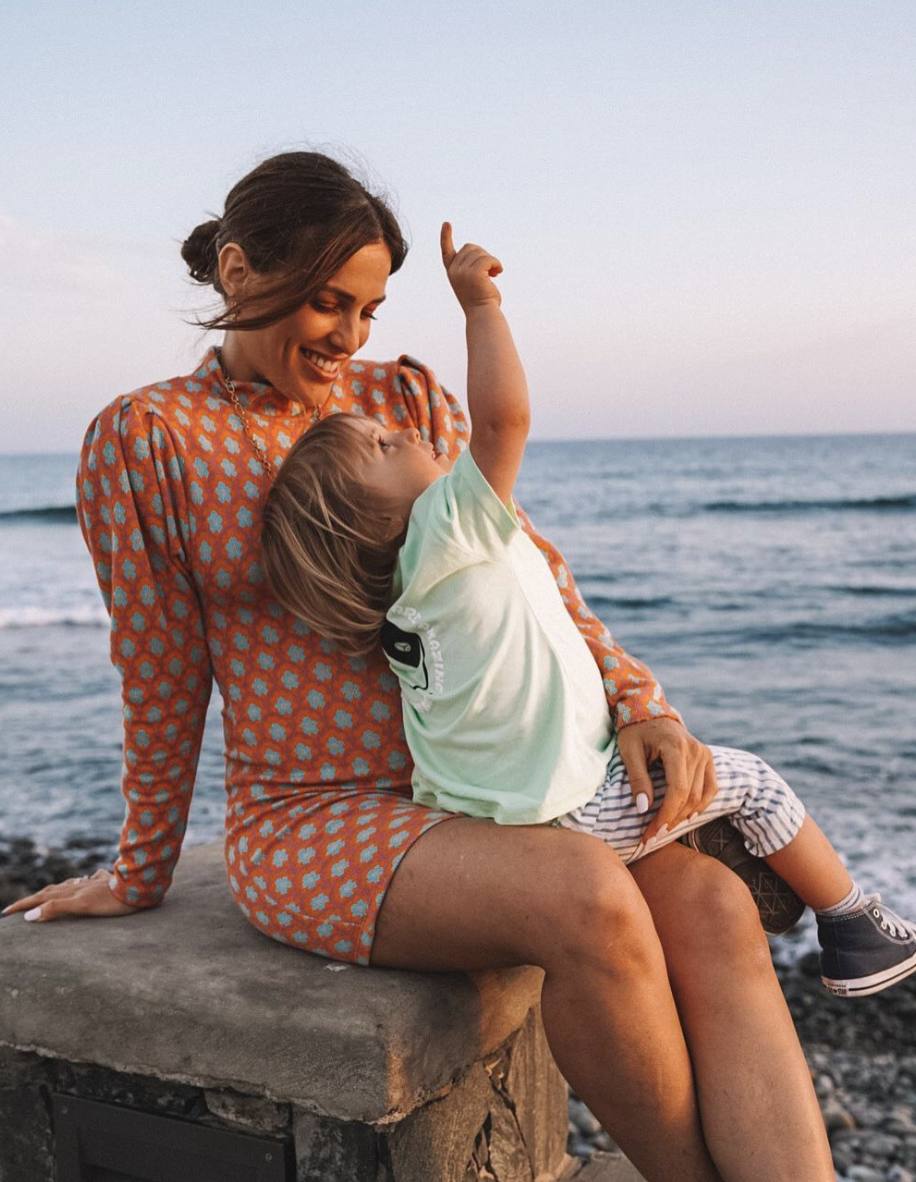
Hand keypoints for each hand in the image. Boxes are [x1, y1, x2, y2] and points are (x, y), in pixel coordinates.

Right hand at [1, 868, 140, 921]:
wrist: (139, 887)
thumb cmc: (111, 901)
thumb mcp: (82, 906)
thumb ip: (56, 908)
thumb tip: (29, 916)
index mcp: (70, 892)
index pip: (40, 899)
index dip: (22, 906)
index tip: (6, 913)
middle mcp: (78, 885)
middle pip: (51, 891)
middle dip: (34, 899)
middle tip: (19, 907)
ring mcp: (92, 883)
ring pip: (67, 885)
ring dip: (54, 891)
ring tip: (46, 895)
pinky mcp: (106, 883)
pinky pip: (88, 880)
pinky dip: (79, 883)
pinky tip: (84, 880)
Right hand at [440, 222, 502, 311]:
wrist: (483, 314)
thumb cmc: (480, 300)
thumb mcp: (472, 281)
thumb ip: (472, 267)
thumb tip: (486, 261)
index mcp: (452, 272)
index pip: (447, 251)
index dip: (446, 237)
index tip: (446, 224)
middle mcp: (455, 270)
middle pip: (471, 247)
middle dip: (483, 256)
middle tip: (489, 272)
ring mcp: (463, 271)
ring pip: (481, 253)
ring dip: (491, 262)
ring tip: (493, 275)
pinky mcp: (474, 273)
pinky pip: (489, 259)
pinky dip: (497, 264)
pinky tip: (497, 274)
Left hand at [617, 718, 717, 844]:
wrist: (649, 710)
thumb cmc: (635, 731)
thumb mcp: (629, 752)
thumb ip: (638, 779)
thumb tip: (643, 809)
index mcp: (677, 747)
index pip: (678, 790)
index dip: (666, 815)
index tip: (651, 833)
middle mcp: (696, 751)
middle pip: (689, 796)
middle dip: (671, 820)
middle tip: (652, 835)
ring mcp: (705, 754)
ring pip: (701, 796)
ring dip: (684, 815)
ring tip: (665, 828)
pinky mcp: (708, 758)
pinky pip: (711, 788)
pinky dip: (701, 805)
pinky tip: (686, 816)